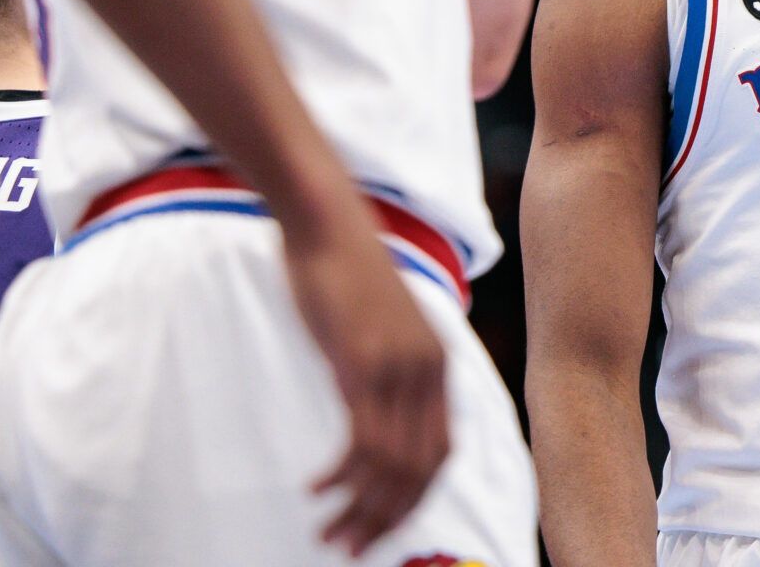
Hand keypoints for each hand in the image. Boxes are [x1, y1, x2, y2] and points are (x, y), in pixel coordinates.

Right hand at [285, 212, 450, 556]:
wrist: (328, 224)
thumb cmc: (345, 276)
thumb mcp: (378, 330)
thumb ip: (386, 373)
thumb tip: (374, 422)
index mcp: (438, 366)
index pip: (442, 455)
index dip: (414, 500)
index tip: (381, 528)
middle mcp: (428, 371)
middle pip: (422, 469)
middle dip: (388, 518)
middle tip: (350, 548)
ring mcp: (398, 367)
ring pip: (392, 464)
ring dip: (361, 507)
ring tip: (328, 532)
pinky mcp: (362, 362)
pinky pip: (362, 438)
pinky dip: (342, 475)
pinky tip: (317, 489)